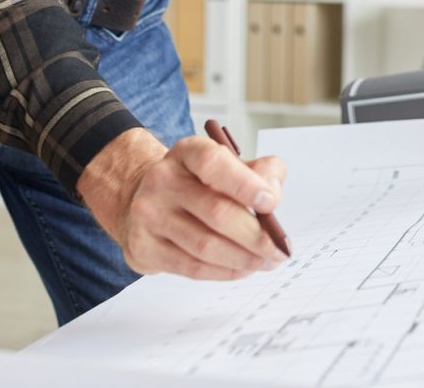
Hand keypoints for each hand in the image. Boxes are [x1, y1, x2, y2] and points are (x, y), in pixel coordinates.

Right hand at [76, 127, 289, 280]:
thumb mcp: (231, 165)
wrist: (146, 201)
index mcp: (187, 152)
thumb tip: (272, 196)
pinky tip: (242, 269)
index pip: (213, 162)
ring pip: (206, 246)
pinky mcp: (144, 247)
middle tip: (279, 249)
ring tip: (265, 262)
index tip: (271, 203)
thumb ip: (262, 172)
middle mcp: (162, 179)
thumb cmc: (200, 184)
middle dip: (256, 236)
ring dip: (244, 259)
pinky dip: (225, 272)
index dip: (244, 183)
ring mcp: (148, 214)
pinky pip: (192, 268)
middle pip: (216, 212)